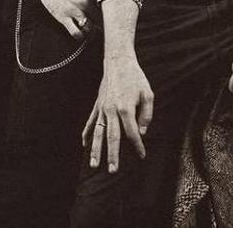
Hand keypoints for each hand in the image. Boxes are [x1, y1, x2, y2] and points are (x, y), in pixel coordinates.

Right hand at [81, 55, 153, 172]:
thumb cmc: (136, 78)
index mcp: (126, 109)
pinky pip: (90, 122)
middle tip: (113, 171)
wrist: (118, 62)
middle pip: (111, 138)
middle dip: (112, 156)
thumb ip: (147, 115)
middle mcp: (111, 111)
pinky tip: (84, 145)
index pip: (131, 133)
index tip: (141, 156)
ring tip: (94, 165)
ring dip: (96, 150)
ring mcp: (102, 109)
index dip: (137, 146)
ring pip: (98, 133)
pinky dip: (87, 134)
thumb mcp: (148, 94)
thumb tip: (141, 132)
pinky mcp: (97, 106)